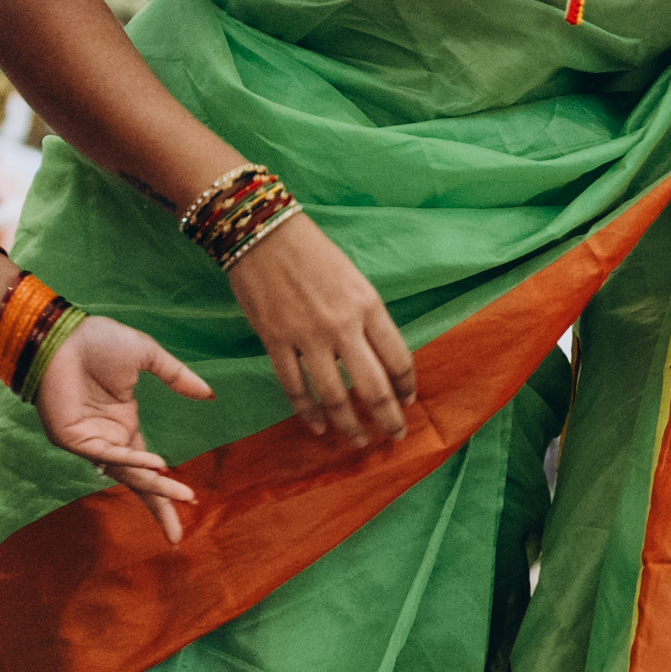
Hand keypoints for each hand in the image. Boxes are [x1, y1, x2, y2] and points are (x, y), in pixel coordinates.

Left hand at [34, 315, 213, 542]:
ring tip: (183, 496)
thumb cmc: (97, 341)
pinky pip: (108, 455)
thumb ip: (177, 377)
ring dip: (154, 486)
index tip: (190, 505)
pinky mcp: (73, 437)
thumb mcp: (148, 357)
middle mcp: (109, 439)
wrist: (62, 333)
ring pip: (127, 473)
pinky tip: (157, 464)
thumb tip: (208, 394)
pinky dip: (132, 461)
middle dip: (159, 506)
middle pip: (138, 482)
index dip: (167, 488)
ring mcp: (90, 441)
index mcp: (123, 425)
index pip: (149, 467)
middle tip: (177, 535)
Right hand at [229, 215, 419, 444]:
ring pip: (334, 397)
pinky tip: (317, 426)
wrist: (261, 232)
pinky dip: (308, 412)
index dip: (407, 387)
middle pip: (373, 387)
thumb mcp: (355, 281)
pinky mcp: (275, 341)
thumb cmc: (313, 252)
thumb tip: (378, 359)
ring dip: (349, 425)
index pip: (398, 359)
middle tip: (395, 436)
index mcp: (368, 307)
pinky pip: (294, 388)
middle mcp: (342, 326)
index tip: (408, 402)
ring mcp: (307, 336)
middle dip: (388, 419)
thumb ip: (367, 319)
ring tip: (358, 439)